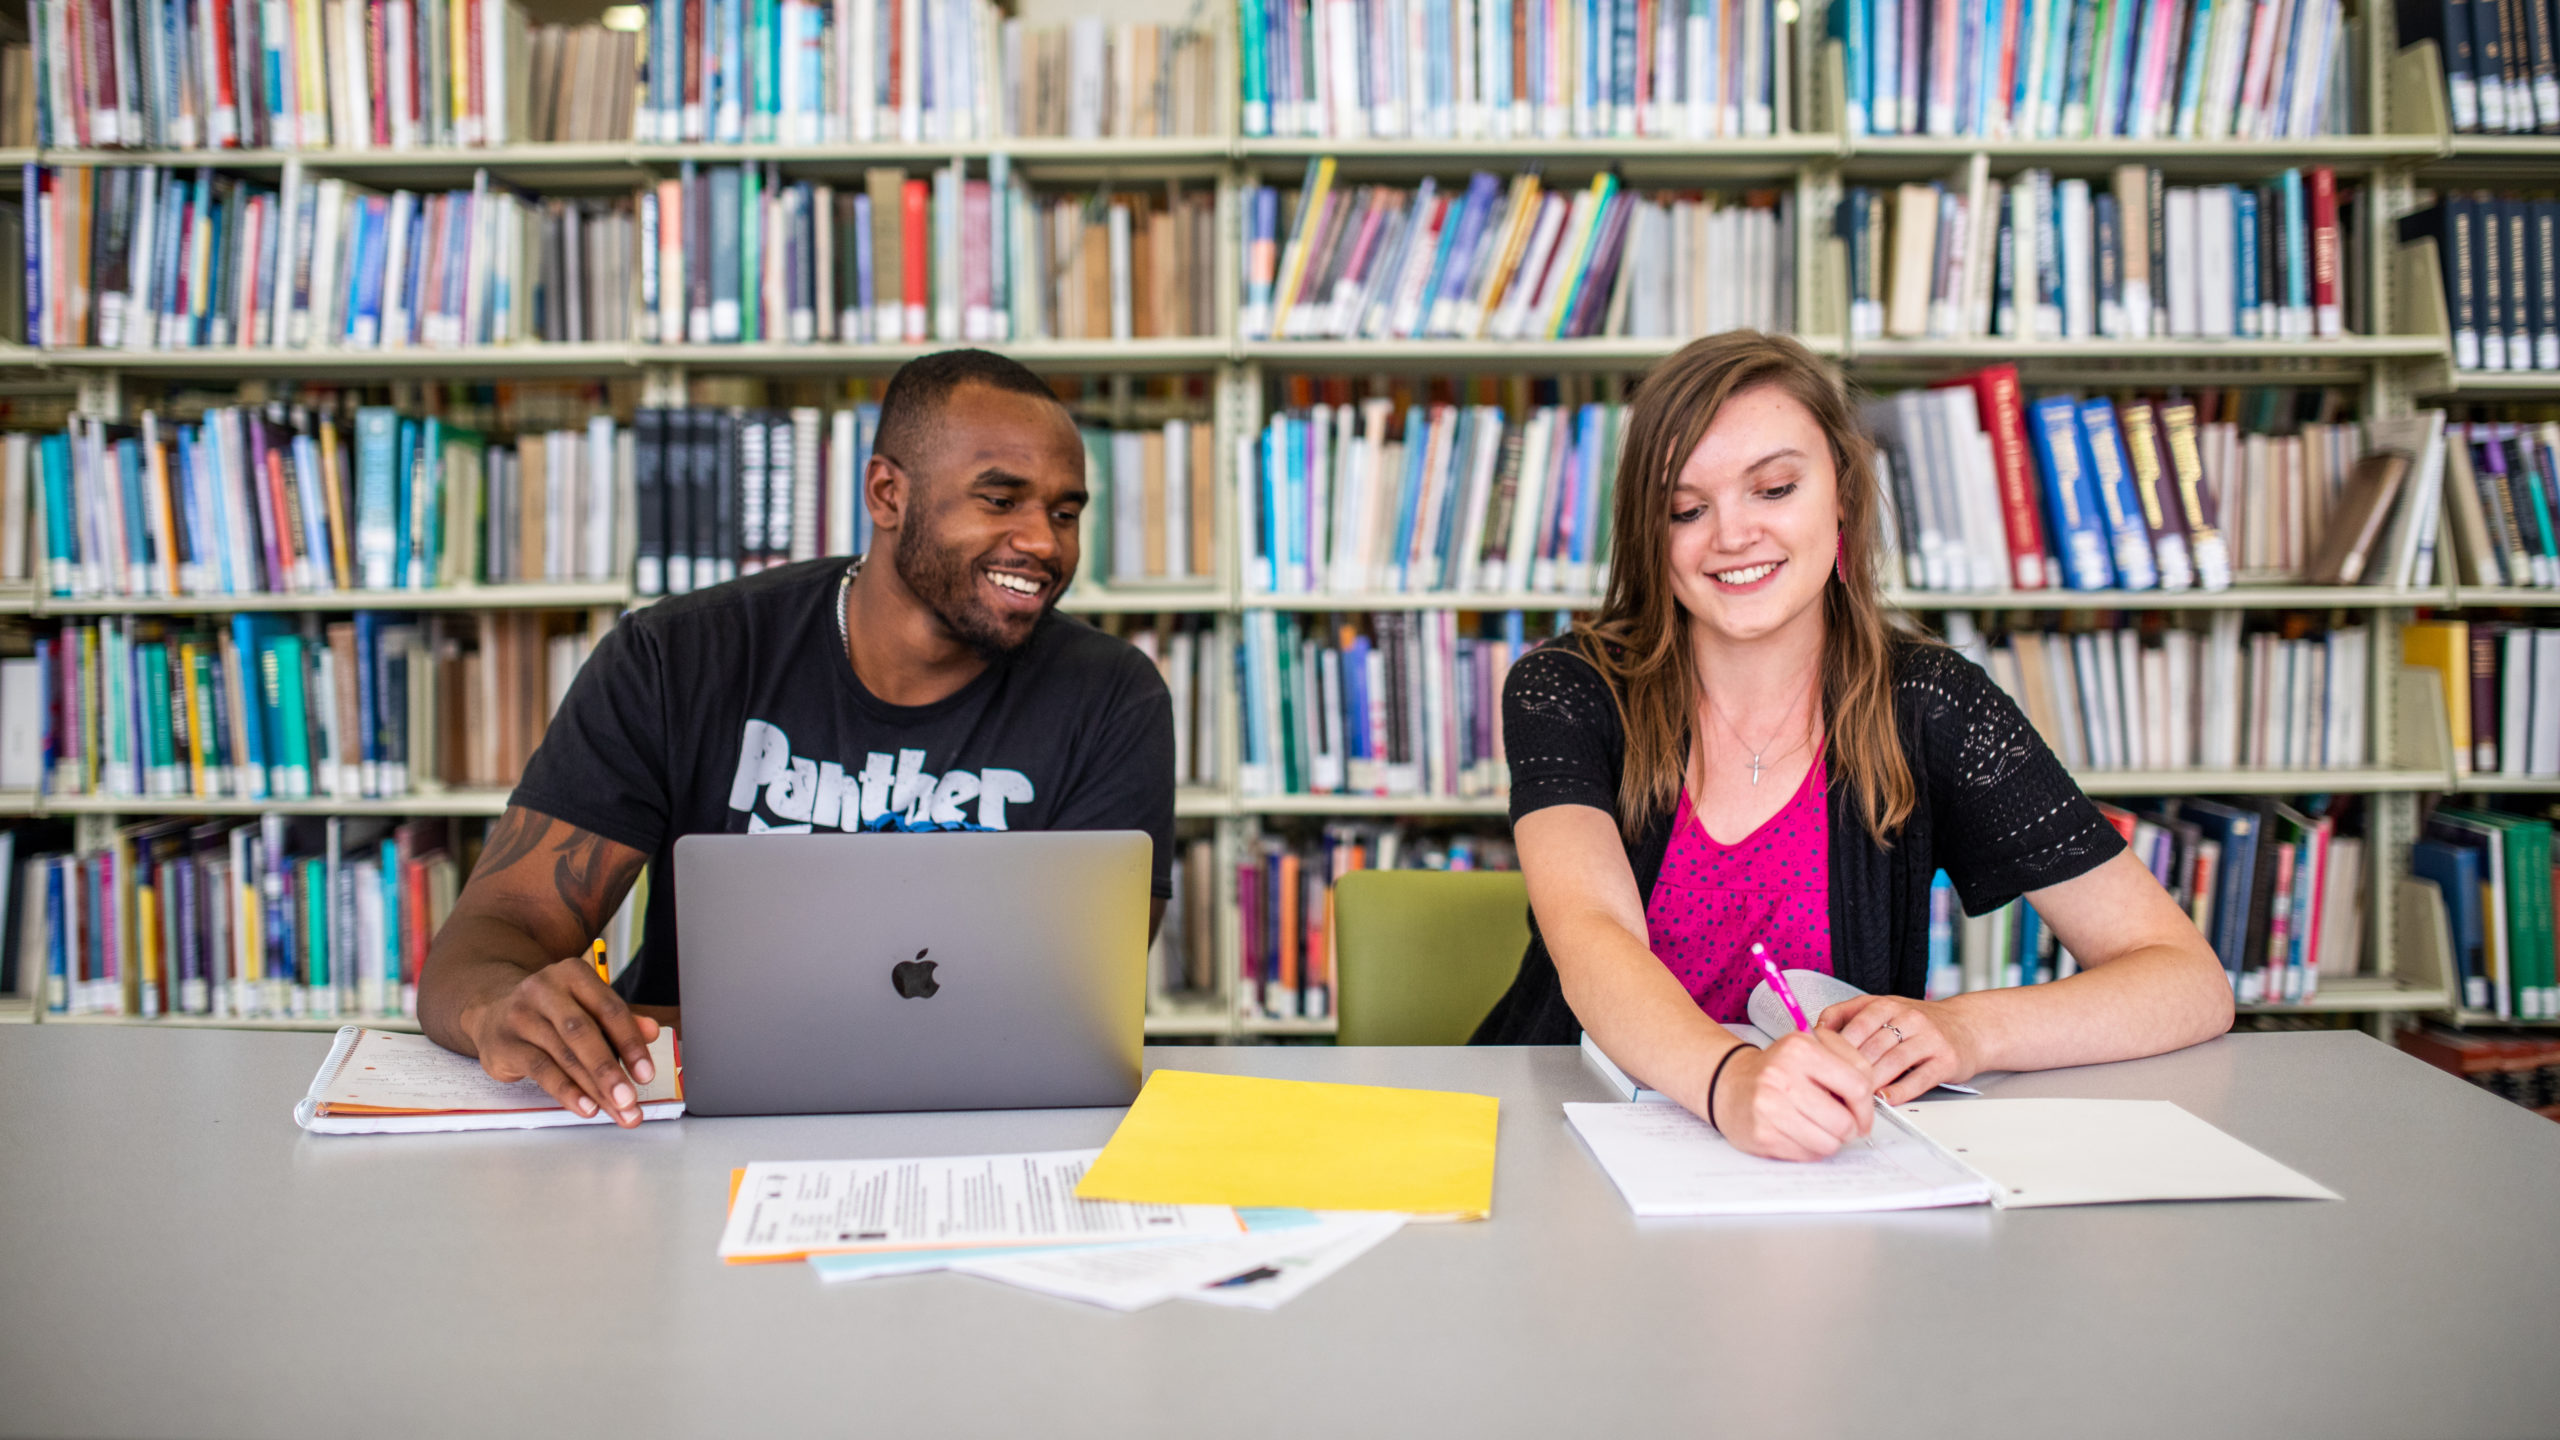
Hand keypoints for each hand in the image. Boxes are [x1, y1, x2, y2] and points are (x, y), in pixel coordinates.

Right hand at [465, 958, 661, 1126]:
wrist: (492, 1011)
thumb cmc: (551, 1012)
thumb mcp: (585, 1007)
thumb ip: (618, 1021)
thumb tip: (652, 1032)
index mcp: (573, 974)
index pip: (609, 1009)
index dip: (631, 1043)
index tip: (646, 1073)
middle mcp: (544, 990)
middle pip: (583, 1033)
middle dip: (610, 1070)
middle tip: (630, 1099)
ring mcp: (520, 1017)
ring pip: (564, 1056)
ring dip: (594, 1088)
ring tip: (616, 1110)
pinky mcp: (504, 1044)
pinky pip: (541, 1071)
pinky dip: (567, 1092)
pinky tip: (586, 1106)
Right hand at [1707, 1030, 1878, 1161]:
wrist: (1730, 1084)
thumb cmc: (1778, 1069)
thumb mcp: (1812, 1049)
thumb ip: (1848, 1065)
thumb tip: (1872, 1102)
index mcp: (1800, 1048)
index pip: (1858, 1085)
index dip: (1868, 1107)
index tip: (1863, 1115)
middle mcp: (1781, 1075)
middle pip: (1844, 1121)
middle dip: (1849, 1128)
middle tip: (1841, 1124)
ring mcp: (1769, 1107)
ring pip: (1829, 1142)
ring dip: (1831, 1141)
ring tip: (1819, 1127)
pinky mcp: (1762, 1134)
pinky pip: (1807, 1154)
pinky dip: (1811, 1149)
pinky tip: (1799, 1133)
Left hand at [1819, 994, 1978, 1103]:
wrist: (1968, 1027)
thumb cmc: (1919, 1023)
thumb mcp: (1884, 1008)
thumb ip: (1849, 1015)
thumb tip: (1814, 1031)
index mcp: (1888, 1004)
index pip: (1856, 1023)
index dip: (1836, 1046)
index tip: (1821, 1064)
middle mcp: (1909, 1018)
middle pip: (1872, 1045)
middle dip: (1851, 1069)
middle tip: (1834, 1088)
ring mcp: (1929, 1039)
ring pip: (1893, 1062)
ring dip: (1872, 1082)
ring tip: (1855, 1097)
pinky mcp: (1946, 1060)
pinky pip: (1919, 1078)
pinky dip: (1899, 1091)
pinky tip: (1885, 1099)